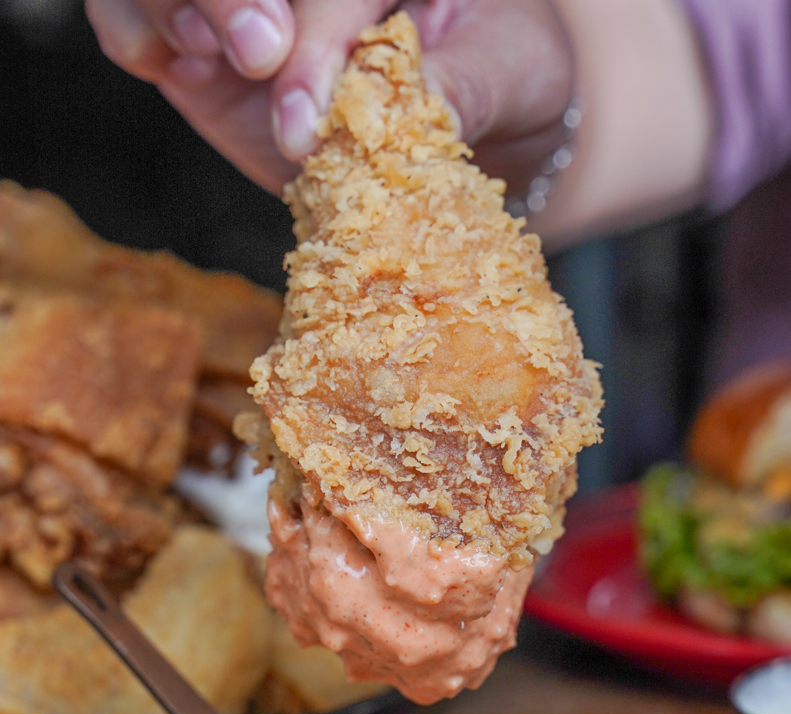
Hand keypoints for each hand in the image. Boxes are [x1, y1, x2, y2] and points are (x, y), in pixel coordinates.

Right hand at [85, 0, 573, 197]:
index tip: (305, 114)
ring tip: (203, 56)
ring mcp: (248, 9)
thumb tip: (406, 111)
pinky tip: (166, 61)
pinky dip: (132, 31)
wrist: (482, 116)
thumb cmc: (500, 75)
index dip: (314, 38)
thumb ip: (460, 85)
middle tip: (252, 54)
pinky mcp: (204, 51)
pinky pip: (135, 19)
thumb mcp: (505, 73)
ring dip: (171, 5)